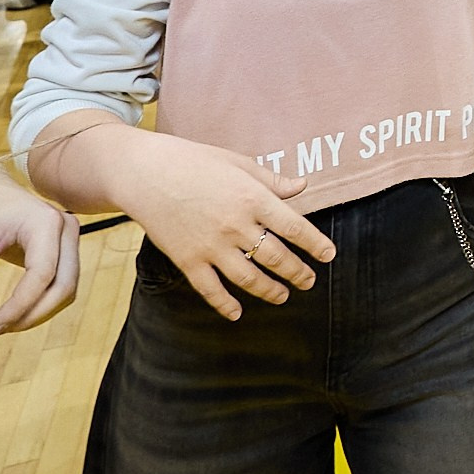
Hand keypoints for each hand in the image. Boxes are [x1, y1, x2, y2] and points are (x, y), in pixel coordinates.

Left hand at [0, 171, 81, 337]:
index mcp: (44, 221)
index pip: (42, 274)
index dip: (19, 307)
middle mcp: (66, 228)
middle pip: (64, 285)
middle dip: (32, 315)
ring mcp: (70, 239)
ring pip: (67, 289)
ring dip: (38, 314)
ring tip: (1, 324)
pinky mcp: (66, 251)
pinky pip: (62, 286)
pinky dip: (41, 305)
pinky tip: (14, 313)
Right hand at [112, 131, 335, 321]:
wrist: (145, 173)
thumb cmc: (193, 161)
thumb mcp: (237, 163)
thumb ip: (271, 180)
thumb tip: (302, 187)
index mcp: (252, 198)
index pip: (295, 227)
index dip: (315, 244)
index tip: (329, 255)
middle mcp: (236, 225)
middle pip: (277, 258)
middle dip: (298, 273)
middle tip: (309, 281)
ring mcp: (212, 246)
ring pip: (250, 279)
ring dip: (270, 291)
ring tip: (283, 296)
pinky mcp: (188, 260)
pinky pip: (211, 290)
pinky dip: (226, 305)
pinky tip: (237, 313)